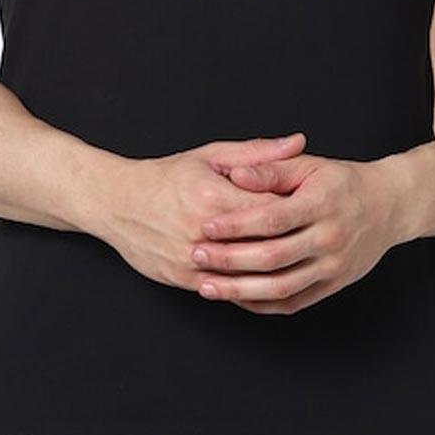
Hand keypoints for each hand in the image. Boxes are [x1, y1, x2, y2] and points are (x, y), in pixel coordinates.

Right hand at [100, 134, 306, 291]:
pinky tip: (268, 285)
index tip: (316, 212)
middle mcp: (201, 230)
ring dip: (272, 273)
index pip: (268, 209)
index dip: (296, 212)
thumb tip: (297, 143)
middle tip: (315, 242)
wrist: (117, 203)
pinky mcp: (182, 278)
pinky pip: (224, 290)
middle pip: (259, 245)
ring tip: (298, 267)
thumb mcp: (211, 156)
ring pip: (244, 274)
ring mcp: (190, 258)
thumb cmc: (166, 176)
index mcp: (212, 195)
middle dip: (290, 244)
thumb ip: (258, 154)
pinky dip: (247, 290)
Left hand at [191, 153, 403, 314]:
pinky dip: (263, 304)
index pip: (272, 218)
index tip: (206, 226)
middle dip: (231, 259)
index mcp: (321, 204)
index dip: (236, 224)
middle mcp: (330, 238)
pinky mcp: (333, 285)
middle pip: (273, 256)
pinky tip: (237, 298)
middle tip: (197, 255)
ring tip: (208, 286)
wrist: (388, 206)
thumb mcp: (308, 165)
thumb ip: (271, 168)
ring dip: (241, 290)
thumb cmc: (341, 182)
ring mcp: (333, 266)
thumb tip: (237, 174)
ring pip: (282, 287)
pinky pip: (294, 302)